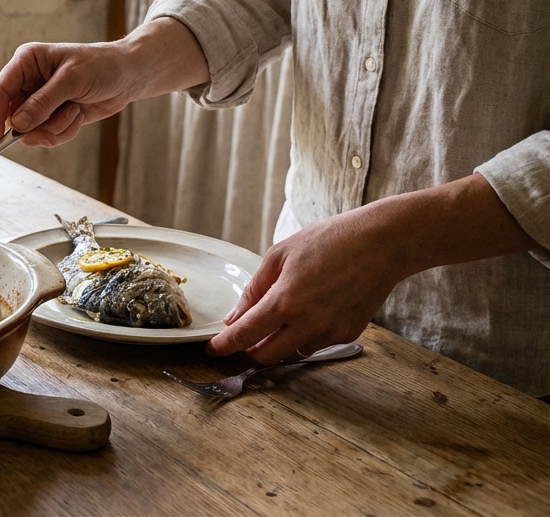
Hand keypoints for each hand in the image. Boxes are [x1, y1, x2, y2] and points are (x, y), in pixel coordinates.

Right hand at [0, 17, 210, 147]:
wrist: (128, 76)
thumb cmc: (101, 66)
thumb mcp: (71, 81)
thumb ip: (42, 103)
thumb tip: (17, 125)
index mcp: (26, 62)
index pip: (0, 91)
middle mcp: (29, 82)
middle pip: (13, 116)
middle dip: (34, 127)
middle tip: (51, 128)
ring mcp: (40, 101)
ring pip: (31, 131)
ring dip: (54, 128)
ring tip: (74, 111)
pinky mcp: (52, 116)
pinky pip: (47, 135)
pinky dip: (64, 131)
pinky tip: (78, 115)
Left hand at [206, 205, 410, 363]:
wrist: (382, 243)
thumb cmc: (329, 240)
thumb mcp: (280, 255)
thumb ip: (254, 289)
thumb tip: (234, 318)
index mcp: (286, 300)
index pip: (245, 334)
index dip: (225, 346)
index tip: (213, 350)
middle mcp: (309, 322)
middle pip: (267, 356)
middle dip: (250, 350)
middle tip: (245, 335)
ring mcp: (332, 331)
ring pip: (293, 354)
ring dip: (279, 344)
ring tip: (280, 318)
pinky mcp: (349, 333)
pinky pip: (317, 345)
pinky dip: (305, 337)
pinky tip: (309, 313)